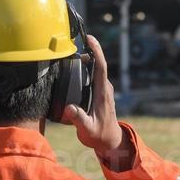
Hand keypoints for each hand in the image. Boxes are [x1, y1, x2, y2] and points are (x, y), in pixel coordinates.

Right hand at [60, 35, 132, 167]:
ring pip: (96, 69)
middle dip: (88, 50)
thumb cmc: (99, 136)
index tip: (90, 38)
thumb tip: (69, 108)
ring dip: (86, 59)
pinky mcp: (101, 92)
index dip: (96, 51)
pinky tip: (76, 68)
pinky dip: (86, 69)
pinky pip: (94, 76)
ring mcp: (104, 90)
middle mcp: (105, 88)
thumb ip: (79, 119)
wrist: (110, 141)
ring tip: (71, 53)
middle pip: (98, 64)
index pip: (101, 66)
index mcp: (103, 93)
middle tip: (72, 44)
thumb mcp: (87, 130)